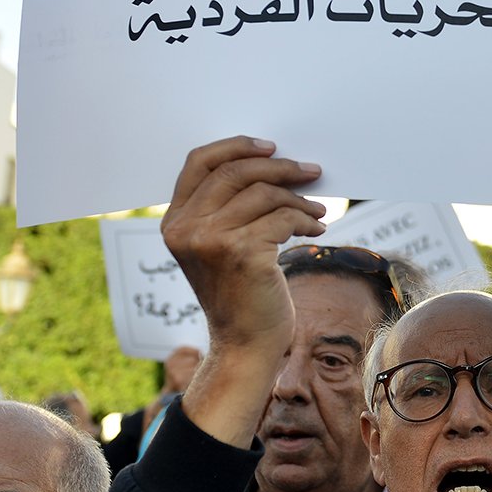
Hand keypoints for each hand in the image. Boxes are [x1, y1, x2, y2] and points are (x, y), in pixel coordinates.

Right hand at [159, 137, 324, 353]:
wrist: (244, 344)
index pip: (199, 162)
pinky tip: (317, 228)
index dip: (236, 146)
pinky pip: (283, 218)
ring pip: (264, 193)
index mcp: (174, 222)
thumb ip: (227, 208)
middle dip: (280, 167)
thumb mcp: (218, 247)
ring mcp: (211, 240)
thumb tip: (274, 164)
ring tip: (317, 210)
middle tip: (310, 172)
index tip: (271, 148)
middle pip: (236, 171)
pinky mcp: (243, 253)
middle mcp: (186, 229)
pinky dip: (306, 219)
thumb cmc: (240, 294)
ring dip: (298, 198)